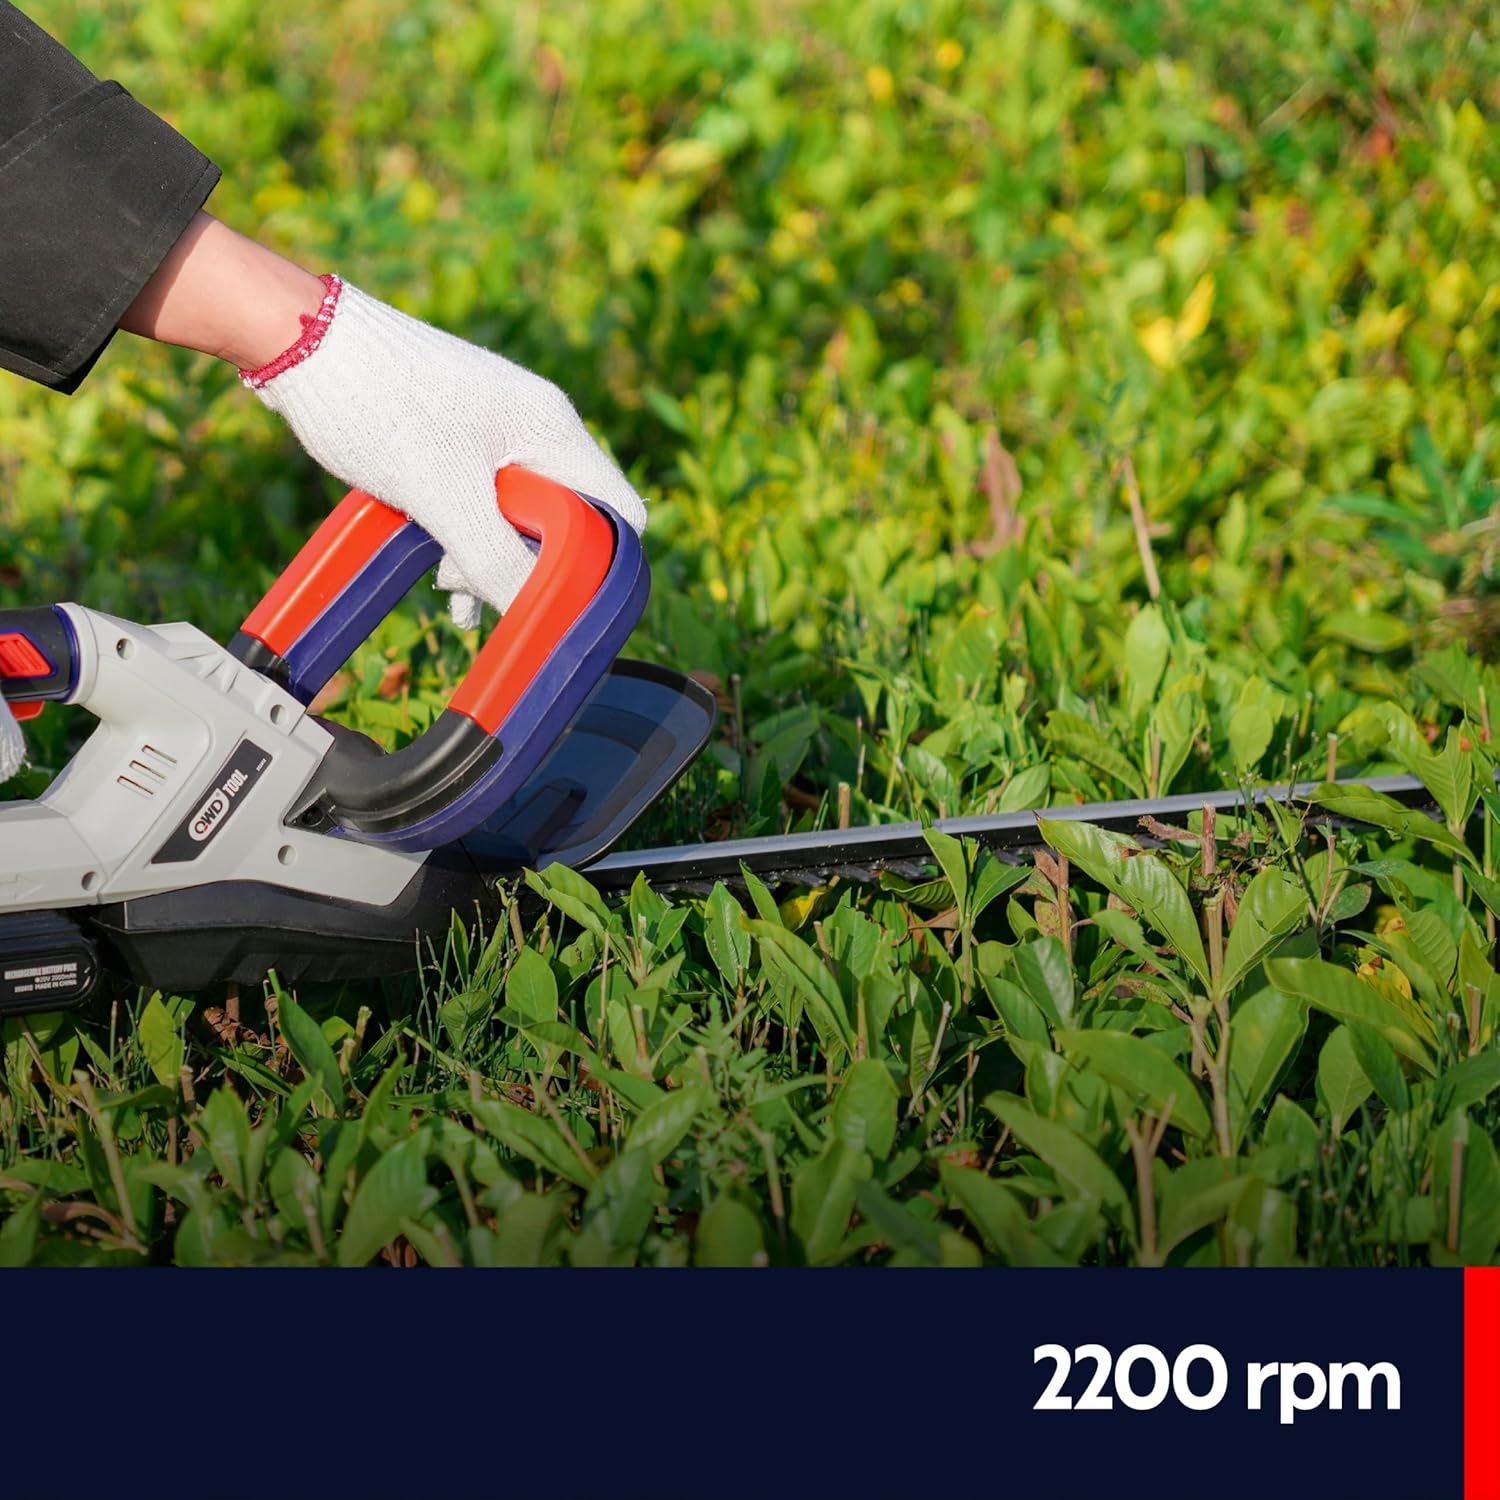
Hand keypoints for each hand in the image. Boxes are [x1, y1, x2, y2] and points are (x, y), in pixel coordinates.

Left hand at [243, 277, 645, 621]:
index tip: (556, 598)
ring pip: (519, 516)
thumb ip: (493, 559)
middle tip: (470, 585)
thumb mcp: (441, 497)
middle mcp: (535, 426)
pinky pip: (483, 500)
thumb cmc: (376, 405)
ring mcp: (495, 430)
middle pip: (566, 520)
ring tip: (446, 585)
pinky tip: (438, 569)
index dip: (600, 564)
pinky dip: (466, 537)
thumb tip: (532, 611)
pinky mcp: (457, 437)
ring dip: (490, 557)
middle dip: (528, 564)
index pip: (618, 511)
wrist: (300, 340)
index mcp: (551, 430)